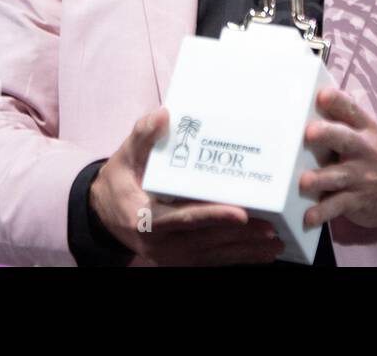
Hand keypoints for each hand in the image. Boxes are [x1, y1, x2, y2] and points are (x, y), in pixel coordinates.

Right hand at [90, 107, 285, 265]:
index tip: (240, 213)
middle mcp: (157, 243)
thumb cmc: (120, 179)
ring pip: (210, 256)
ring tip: (273, 244)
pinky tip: (259, 254)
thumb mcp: (126, 155)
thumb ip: (143, 136)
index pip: (183, 218)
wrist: (104, 211)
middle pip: (204, 241)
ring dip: (243, 252)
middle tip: (271, 229)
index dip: (212, 216)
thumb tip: (163, 114)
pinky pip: (208, 262)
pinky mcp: (177, 262)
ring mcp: (168, 256)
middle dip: (238, 237)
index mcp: (144, 217)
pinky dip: (234, 258)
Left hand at [299, 88, 376, 239]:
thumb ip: (345, 121)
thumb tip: (315, 96)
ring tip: (304, 181)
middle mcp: (364, 150)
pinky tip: (309, 217)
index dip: (337, 101)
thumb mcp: (369, 135)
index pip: (352, 110)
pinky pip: (337, 206)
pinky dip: (322, 212)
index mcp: (366, 129)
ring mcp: (361, 177)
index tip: (323, 95)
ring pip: (338, 176)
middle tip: (309, 133)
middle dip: (327, 134)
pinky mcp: (356, 201)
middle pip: (345, 139)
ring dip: (320, 179)